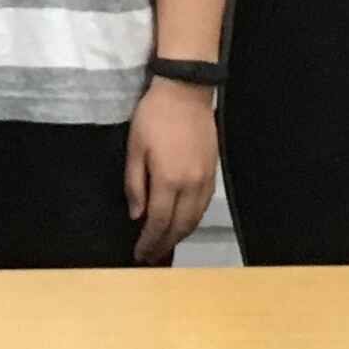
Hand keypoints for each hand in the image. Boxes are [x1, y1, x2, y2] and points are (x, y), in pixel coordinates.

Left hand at [128, 77, 218, 258]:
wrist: (185, 92)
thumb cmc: (154, 117)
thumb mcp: (134, 148)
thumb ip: (135, 184)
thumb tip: (137, 215)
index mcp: (169, 180)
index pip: (159, 222)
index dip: (149, 241)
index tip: (139, 254)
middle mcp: (191, 185)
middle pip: (179, 226)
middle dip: (164, 244)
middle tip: (151, 256)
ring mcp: (206, 180)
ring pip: (194, 219)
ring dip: (180, 236)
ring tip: (165, 244)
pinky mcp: (213, 172)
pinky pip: (204, 206)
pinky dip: (192, 220)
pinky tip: (182, 223)